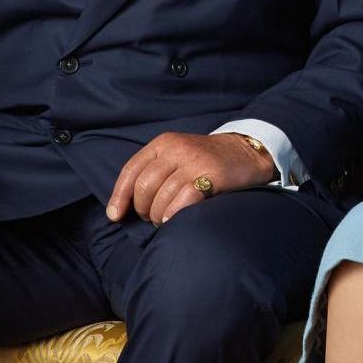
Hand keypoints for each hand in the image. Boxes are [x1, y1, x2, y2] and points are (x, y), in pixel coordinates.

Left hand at [106, 131, 276, 224]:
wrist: (248, 153)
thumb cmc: (207, 162)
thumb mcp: (178, 156)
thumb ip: (155, 172)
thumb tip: (125, 204)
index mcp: (163, 143)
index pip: (131, 171)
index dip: (119, 197)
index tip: (115, 216)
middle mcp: (176, 149)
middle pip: (144, 187)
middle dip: (143, 209)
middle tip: (151, 218)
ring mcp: (195, 162)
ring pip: (162, 196)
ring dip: (158, 215)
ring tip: (164, 220)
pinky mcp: (212, 175)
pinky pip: (183, 200)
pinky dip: (174, 213)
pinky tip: (174, 219)